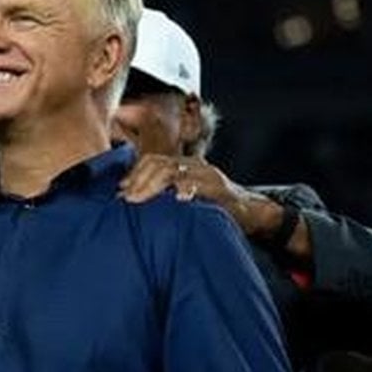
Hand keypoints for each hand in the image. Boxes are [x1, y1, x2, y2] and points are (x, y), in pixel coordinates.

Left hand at [118, 154, 241, 206]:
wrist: (250, 210)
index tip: (120, 190)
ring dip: (154, 184)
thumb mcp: (184, 196)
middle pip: (159, 164)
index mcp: (183, 166)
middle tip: (126, 198)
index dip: (134, 173)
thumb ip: (163, 194)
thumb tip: (129, 200)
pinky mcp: (221, 189)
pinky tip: (178, 197)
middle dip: (139, 180)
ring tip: (139, 198)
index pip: (152, 161)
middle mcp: (193, 166)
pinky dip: (188, 189)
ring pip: (175, 171)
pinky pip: (202, 185)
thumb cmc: (211, 206)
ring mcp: (207, 175)